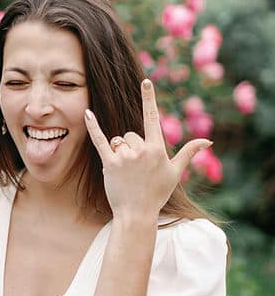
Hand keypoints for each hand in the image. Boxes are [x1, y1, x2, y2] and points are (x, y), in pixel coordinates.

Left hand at [84, 79, 210, 220]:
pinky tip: (87, 113)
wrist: (137, 213)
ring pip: (119, 140)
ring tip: (125, 171)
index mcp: (156, 149)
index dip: (148, 99)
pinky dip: (92, 127)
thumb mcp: (175, 172)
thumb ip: (189, 152)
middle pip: (131, 134)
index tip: (146, 82)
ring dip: (120, 150)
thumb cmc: (157, 193)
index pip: (152, 117)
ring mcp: (124, 156)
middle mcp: (140, 150)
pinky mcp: (109, 163)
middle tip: (136, 169)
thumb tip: (208, 141)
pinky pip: (100, 141)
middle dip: (132, 146)